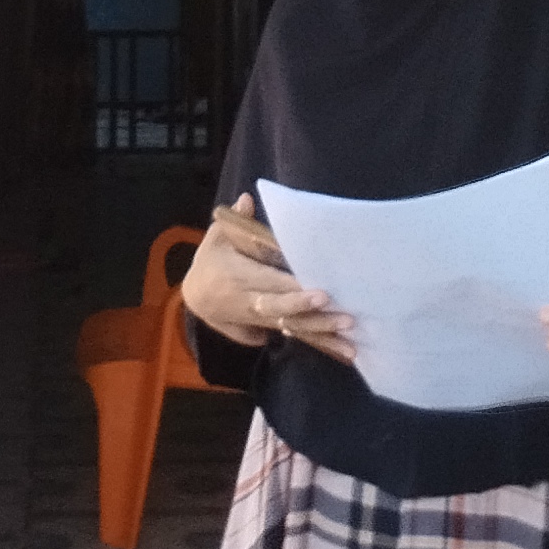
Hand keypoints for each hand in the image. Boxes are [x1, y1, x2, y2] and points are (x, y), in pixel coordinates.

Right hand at [178, 194, 355, 363]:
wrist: (195, 298)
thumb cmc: (211, 261)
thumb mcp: (217, 237)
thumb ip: (235, 219)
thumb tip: (247, 199)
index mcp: (238, 277)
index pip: (270, 284)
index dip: (295, 291)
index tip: (322, 292)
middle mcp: (249, 302)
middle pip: (283, 311)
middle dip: (315, 315)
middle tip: (346, 317)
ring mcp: (259, 320)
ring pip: (293, 329)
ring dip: (323, 334)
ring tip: (352, 343)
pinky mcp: (268, 328)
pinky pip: (295, 335)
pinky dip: (319, 342)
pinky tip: (345, 350)